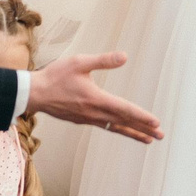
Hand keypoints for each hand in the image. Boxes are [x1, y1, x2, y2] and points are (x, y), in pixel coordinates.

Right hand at [25, 52, 165, 141]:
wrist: (34, 93)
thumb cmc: (56, 76)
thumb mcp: (80, 62)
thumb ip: (103, 61)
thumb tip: (125, 57)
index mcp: (96, 99)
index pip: (125, 110)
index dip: (142, 117)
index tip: (156, 123)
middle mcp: (94, 113)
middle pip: (124, 123)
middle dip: (143, 129)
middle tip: (161, 135)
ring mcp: (88, 119)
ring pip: (115, 127)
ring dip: (133, 133)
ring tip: (148, 139)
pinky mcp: (82, 120)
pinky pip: (105, 126)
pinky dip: (118, 129)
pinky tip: (122, 129)